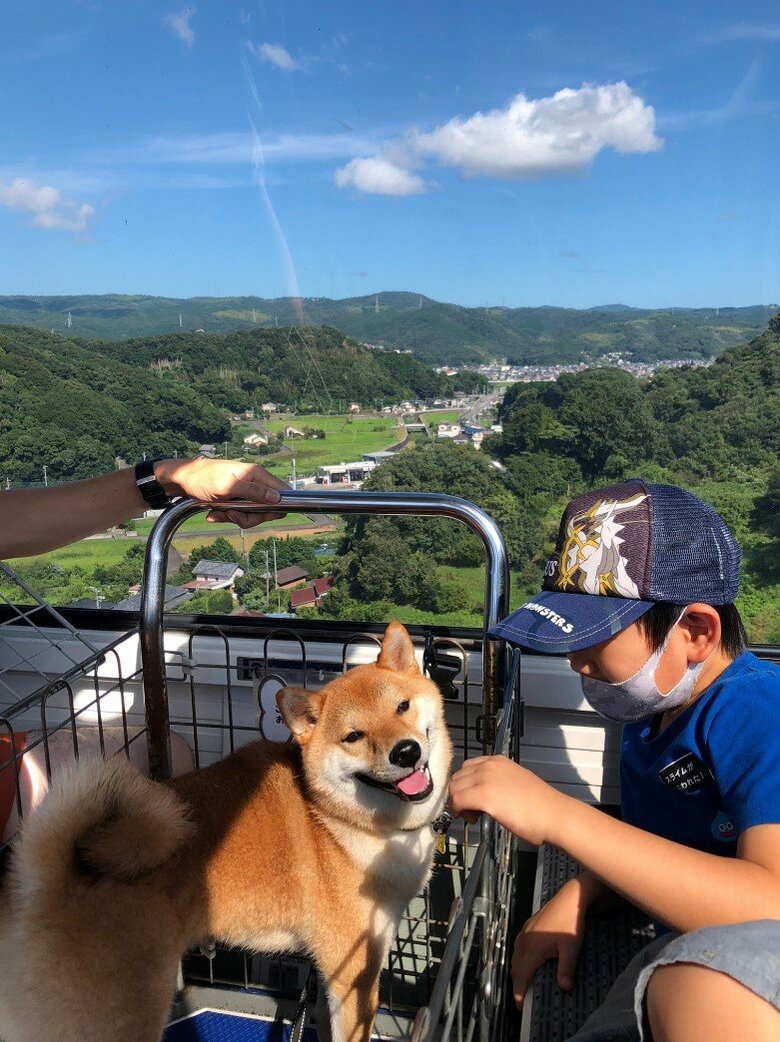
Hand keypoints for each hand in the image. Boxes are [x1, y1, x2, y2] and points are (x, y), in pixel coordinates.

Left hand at [154, 459, 288, 528]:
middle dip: (249, 517)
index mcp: (257, 475)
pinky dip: (227, 516)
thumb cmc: (203, 479)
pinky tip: (213, 513)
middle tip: (232, 514)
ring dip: (234, 518)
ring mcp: (245, 491)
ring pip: (252, 513)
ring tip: (217, 513)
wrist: (181, 480)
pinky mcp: (236, 498)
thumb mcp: (228, 487)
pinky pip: (239, 513)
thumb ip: (254, 492)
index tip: (259, 514)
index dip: (276, 508)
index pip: (283, 493)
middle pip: (267, 509)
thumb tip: (277, 498)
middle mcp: (254, 482)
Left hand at [447, 755, 568, 846]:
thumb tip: (482, 794)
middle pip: (457, 778)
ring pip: (454, 789)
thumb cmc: (540, 805)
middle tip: (471, 811)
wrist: (554, 814)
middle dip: (459, 794)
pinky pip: (457, 801)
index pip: (466, 768)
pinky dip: (459, 811)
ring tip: (473, 815)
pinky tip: (472, 818)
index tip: (470, 798)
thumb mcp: (515, 782)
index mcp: (497, 760)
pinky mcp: (483, 795)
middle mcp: (489, 765)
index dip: (465, 785)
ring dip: (458, 803)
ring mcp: (485, 778)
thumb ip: (497, 782)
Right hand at [511, 877, 590, 1007]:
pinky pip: (518, 946)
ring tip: (524, 983)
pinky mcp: (529, 926)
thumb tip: (564, 989)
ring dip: (517, 971)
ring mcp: (525, 932)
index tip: (520, 1006)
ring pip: (515, 956)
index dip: (518, 992)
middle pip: (515, 968)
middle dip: (517, 984)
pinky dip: (519, 958)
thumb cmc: (570, 923)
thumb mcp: (571, 948)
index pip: (521, 975)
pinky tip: (526, 960)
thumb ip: (566, 969)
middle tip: (522, 998)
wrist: (570, 898)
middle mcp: (525, 941)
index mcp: (532, 949)